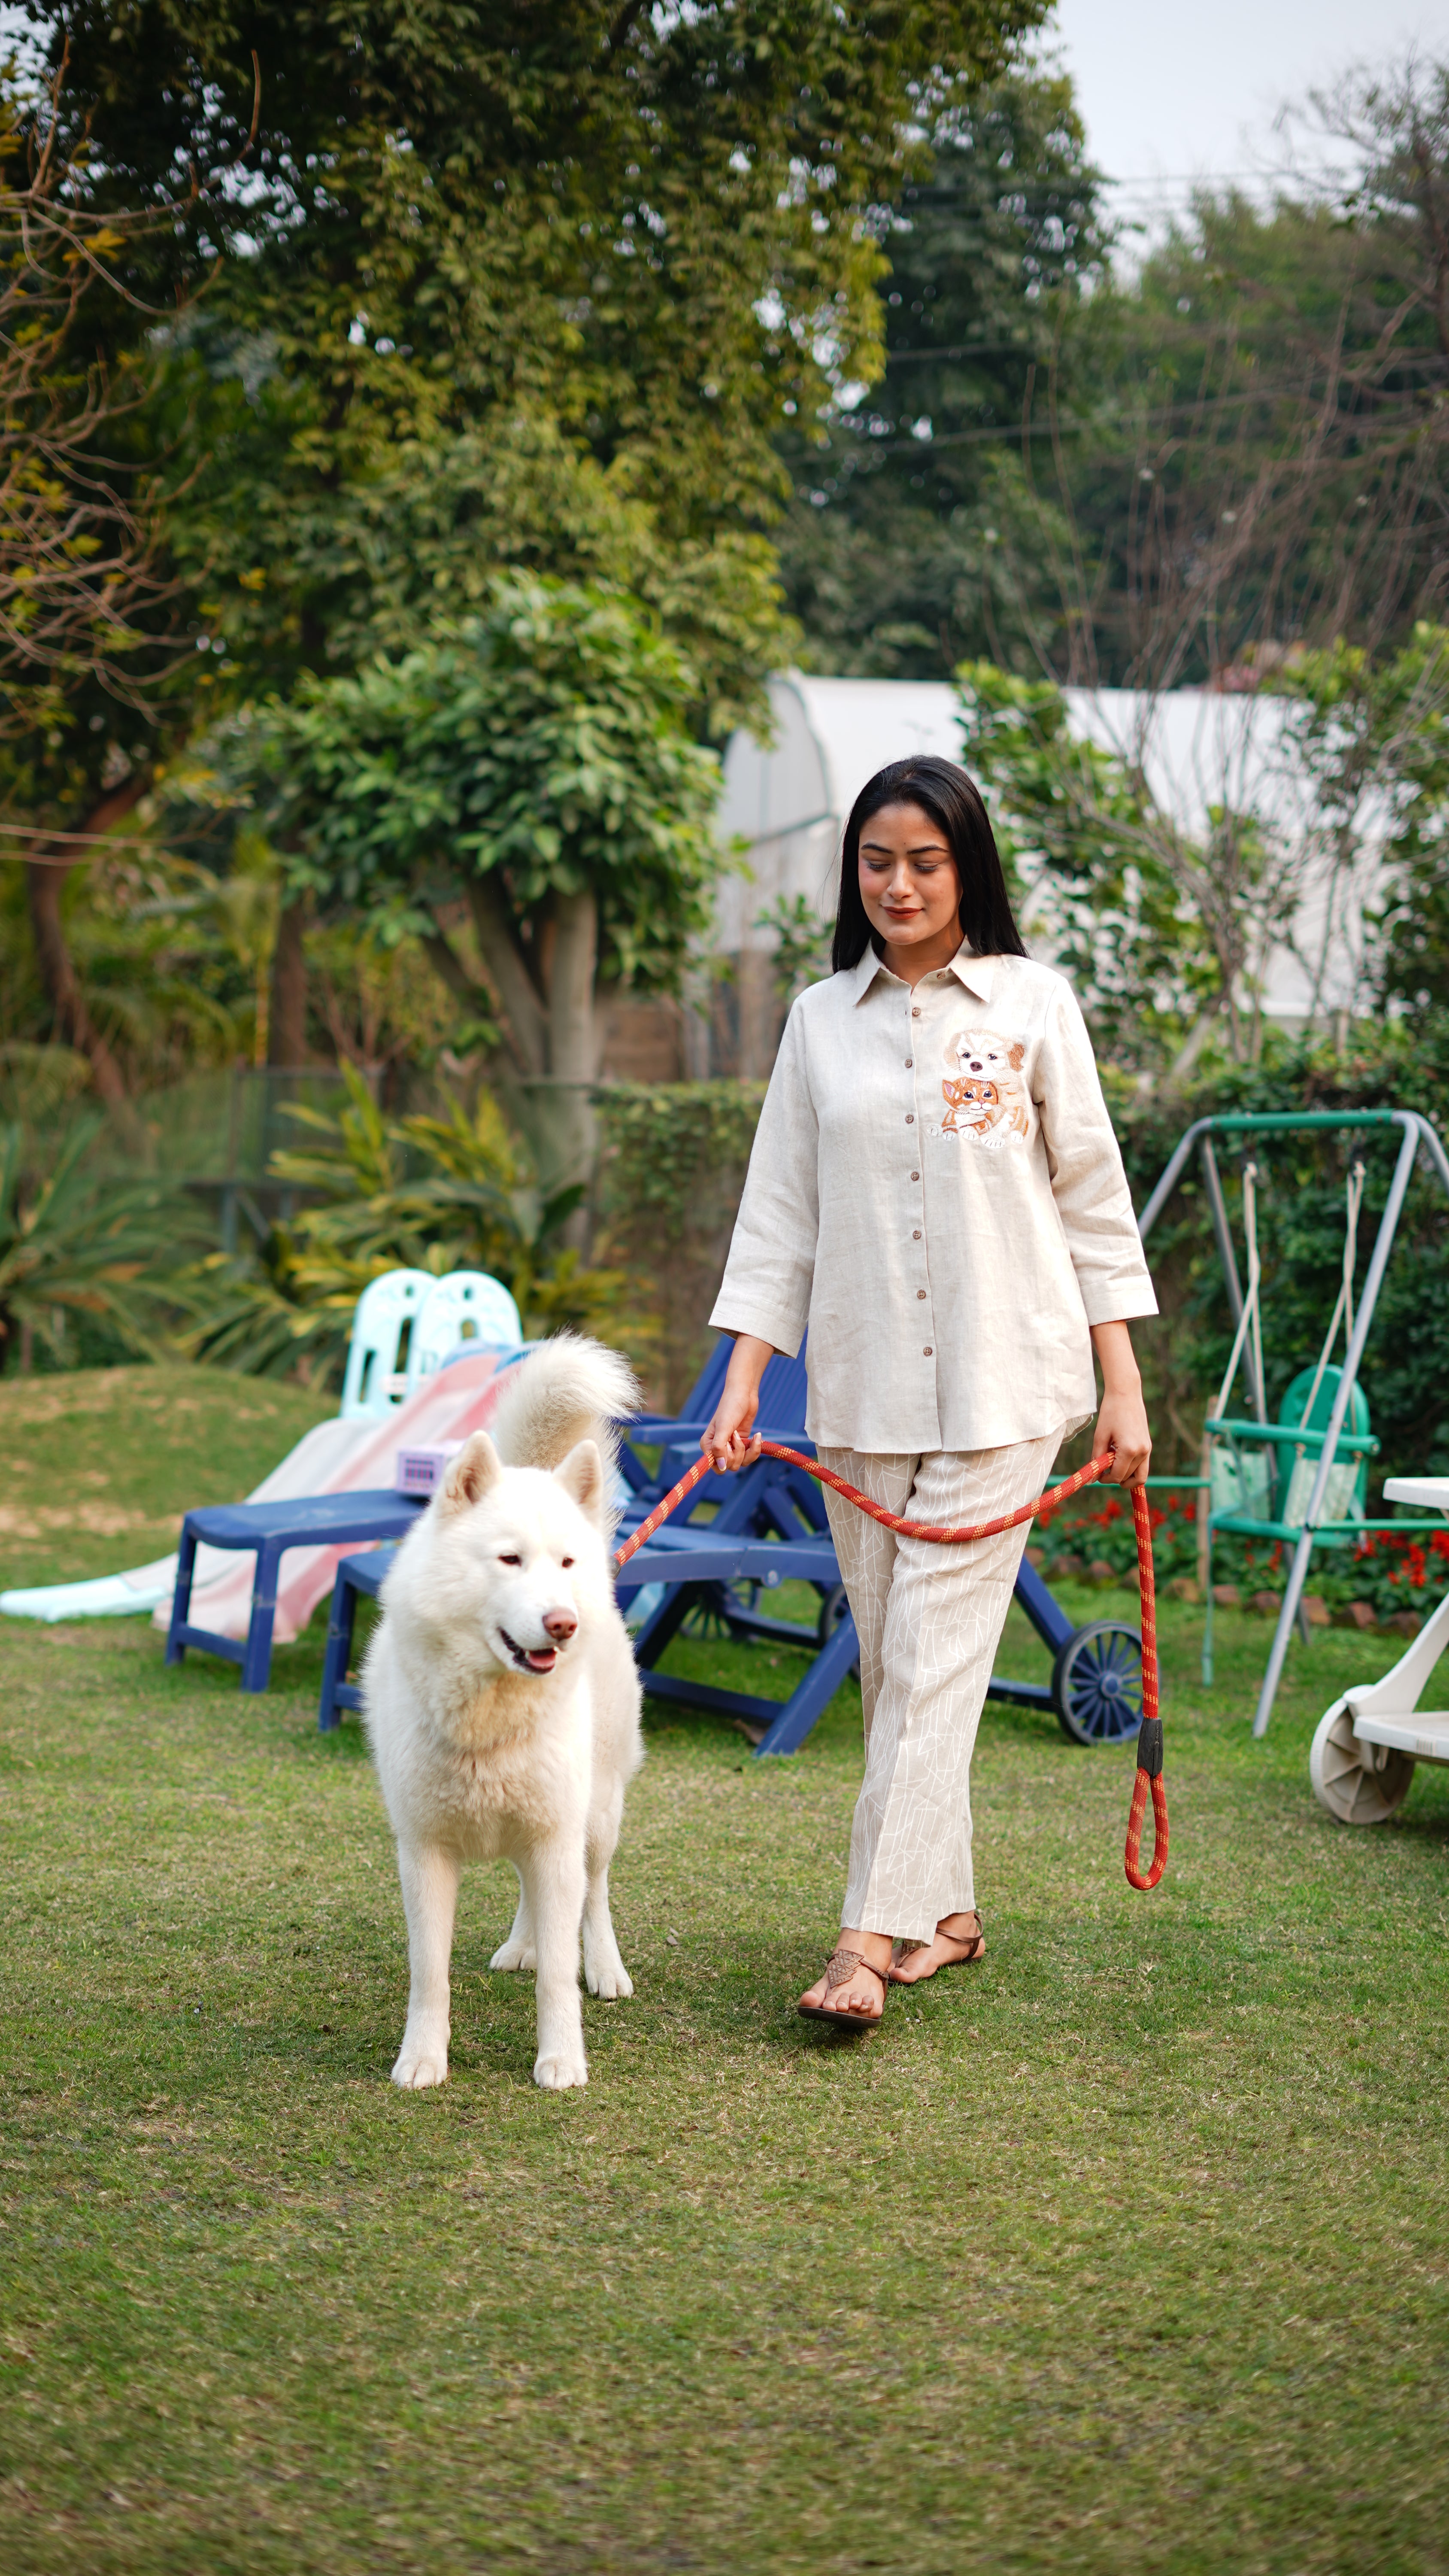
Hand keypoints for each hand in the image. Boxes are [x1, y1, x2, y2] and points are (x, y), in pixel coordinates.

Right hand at [700, 1332, 773, 1472]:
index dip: (725, 1460)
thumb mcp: (724, 1427)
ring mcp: (731, 1447)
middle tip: (736, 1435)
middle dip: (738, 1452)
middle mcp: (718, 1449)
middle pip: (730, 1466)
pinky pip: (750, 1457)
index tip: (730, 1445)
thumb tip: (722, 1467)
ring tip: (748, 1435)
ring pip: (741, 1463)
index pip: (715, 1467)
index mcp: (708, 1446)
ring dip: (748, 1450)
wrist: (744, 1394)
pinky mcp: (742, 1444)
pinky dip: (755, 1448)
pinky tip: (757, 1435)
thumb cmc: (730, 1407)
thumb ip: (719, 1448)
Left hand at [1093, 1384, 1151, 1486]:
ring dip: (1125, 1476)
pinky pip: (1142, 1466)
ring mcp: (1147, 1449)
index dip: (1105, 1479)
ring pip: (1139, 1476)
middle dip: (1114, 1477)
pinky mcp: (1148, 1446)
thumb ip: (1096, 1459)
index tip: (1096, 1474)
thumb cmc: (1110, 1412)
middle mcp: (1142, 1452)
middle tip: (1102, 1468)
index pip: (1117, 1476)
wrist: (1126, 1394)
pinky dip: (1131, 1468)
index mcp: (1129, 1450)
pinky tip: (1118, 1456)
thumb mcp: (1100, 1436)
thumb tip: (1092, 1479)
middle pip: (1128, 1477)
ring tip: (1112, 1464)